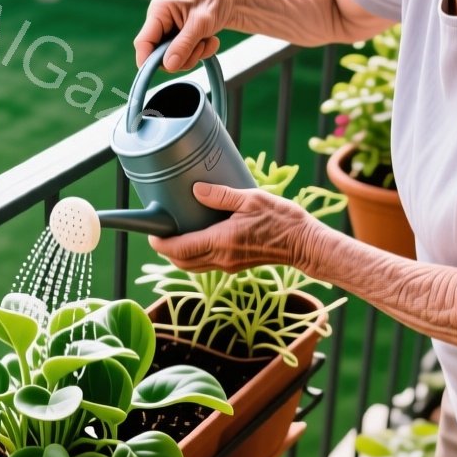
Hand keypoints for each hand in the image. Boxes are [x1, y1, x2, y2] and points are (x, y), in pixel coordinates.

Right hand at [134, 0, 237, 71]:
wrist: (231, 0)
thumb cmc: (215, 1)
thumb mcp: (201, 23)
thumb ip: (183, 45)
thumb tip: (168, 66)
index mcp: (158, 11)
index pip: (143, 42)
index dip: (149, 60)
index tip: (167, 69)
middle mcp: (160, 21)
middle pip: (158, 54)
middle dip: (181, 57)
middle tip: (199, 49)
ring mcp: (169, 31)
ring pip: (172, 58)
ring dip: (193, 55)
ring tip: (207, 41)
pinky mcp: (179, 39)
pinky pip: (183, 56)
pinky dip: (199, 53)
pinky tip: (209, 41)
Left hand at [149, 182, 329, 273]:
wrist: (305, 245)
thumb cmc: (282, 220)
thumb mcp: (251, 199)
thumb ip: (221, 195)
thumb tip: (195, 190)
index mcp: (221, 242)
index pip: (179, 249)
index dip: (160, 244)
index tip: (151, 234)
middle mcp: (222, 258)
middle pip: (182, 262)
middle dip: (167, 250)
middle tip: (160, 232)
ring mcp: (230, 265)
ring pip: (194, 266)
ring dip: (180, 254)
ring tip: (176, 234)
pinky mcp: (237, 265)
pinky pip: (208, 264)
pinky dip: (196, 255)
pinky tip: (199, 237)